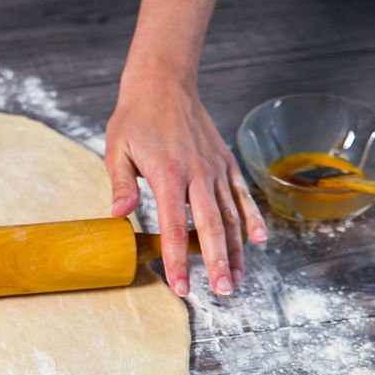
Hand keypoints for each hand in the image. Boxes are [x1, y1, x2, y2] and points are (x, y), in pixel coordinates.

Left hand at [105, 79, 267, 296]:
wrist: (163, 82)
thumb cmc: (135, 118)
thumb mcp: (117, 149)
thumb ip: (121, 185)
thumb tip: (119, 216)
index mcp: (168, 175)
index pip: (175, 228)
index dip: (178, 261)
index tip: (180, 287)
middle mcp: (198, 174)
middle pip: (211, 227)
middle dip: (217, 263)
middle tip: (221, 293)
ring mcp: (215, 168)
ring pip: (231, 216)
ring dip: (236, 250)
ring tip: (238, 280)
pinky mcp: (225, 162)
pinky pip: (242, 194)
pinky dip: (251, 218)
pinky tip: (257, 241)